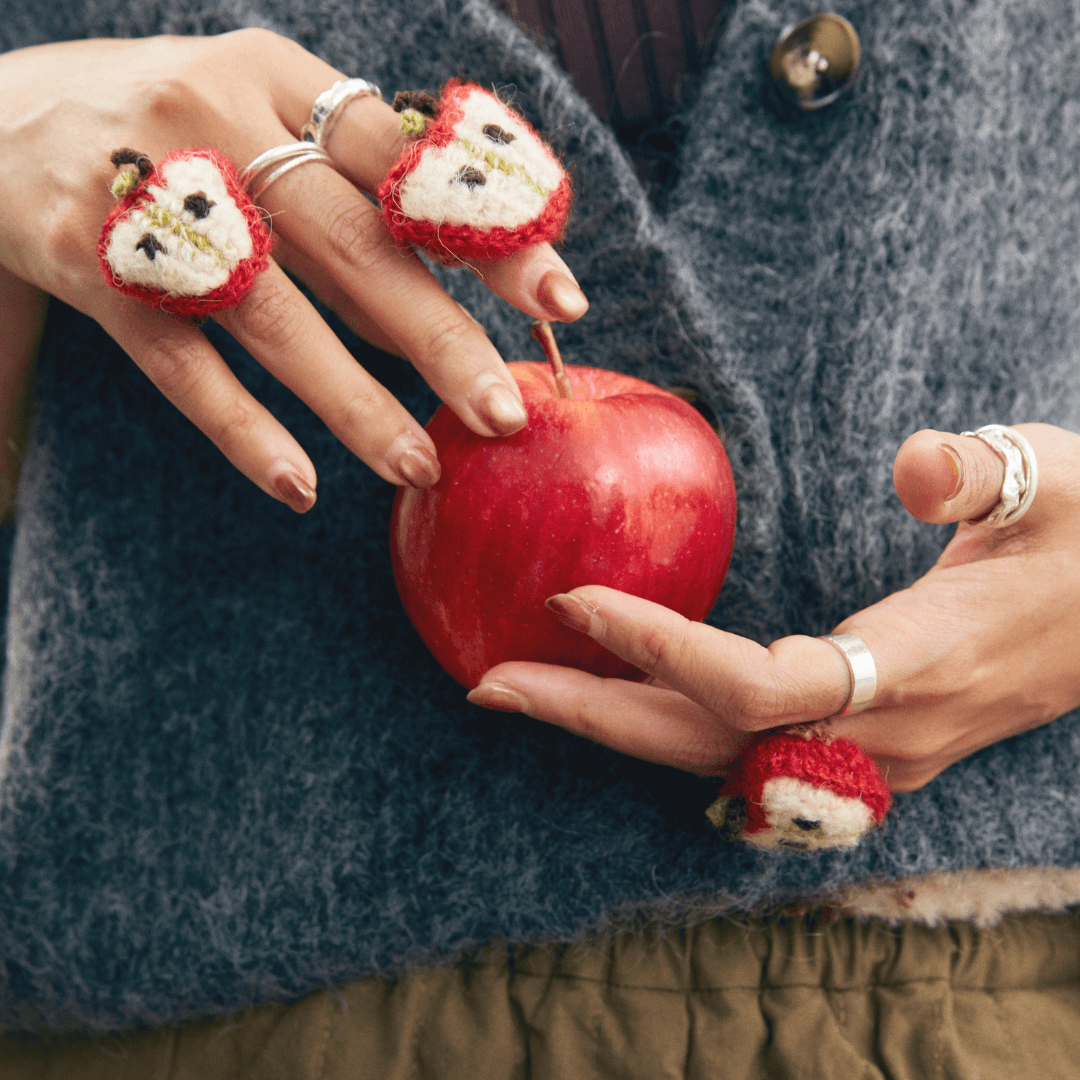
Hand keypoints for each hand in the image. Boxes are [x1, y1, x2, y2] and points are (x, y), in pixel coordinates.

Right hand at [0, 32, 586, 510]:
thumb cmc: (173, 129)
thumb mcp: (261, 119)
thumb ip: (353, 191)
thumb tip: (458, 297)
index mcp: (278, 78)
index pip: (406, 158)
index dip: (486, 232)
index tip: (559, 303)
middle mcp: (216, 119)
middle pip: (351, 243)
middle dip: (438, 336)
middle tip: (503, 413)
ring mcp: (149, 194)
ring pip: (271, 314)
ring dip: (352, 402)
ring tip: (418, 468)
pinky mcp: (90, 264)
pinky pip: (178, 362)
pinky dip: (241, 428)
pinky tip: (298, 486)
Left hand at [468, 423, 1079, 791]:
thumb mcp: (1061, 479)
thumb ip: (984, 472)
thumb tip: (916, 465)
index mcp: (917, 663)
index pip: (761, 682)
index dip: (662, 651)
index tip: (575, 598)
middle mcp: (880, 733)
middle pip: (707, 742)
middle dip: (594, 714)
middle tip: (490, 682)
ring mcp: (868, 756)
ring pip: (713, 756)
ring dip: (612, 725)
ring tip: (519, 687)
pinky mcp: (858, 750)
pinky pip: (737, 749)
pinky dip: (658, 724)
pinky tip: (605, 693)